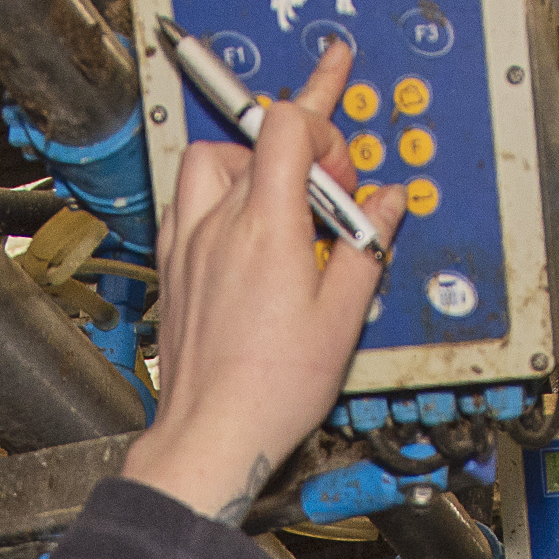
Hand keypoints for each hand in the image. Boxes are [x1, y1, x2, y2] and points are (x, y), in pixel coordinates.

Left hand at [117, 39, 406, 527]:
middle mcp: (219, 224)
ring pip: (209, 162)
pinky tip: (240, 223)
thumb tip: (385, 203)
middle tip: (326, 168)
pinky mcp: (173, 267)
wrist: (213, 434)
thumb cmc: (271, 390)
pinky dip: (217, 195)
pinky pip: (187, 201)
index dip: (322, 124)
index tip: (343, 159)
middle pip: (250, 136)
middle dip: (296, 142)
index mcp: (266, 227)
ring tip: (280, 191)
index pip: (286, 126)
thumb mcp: (342, 318)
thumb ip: (366, 247)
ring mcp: (188, 243)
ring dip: (247, 162)